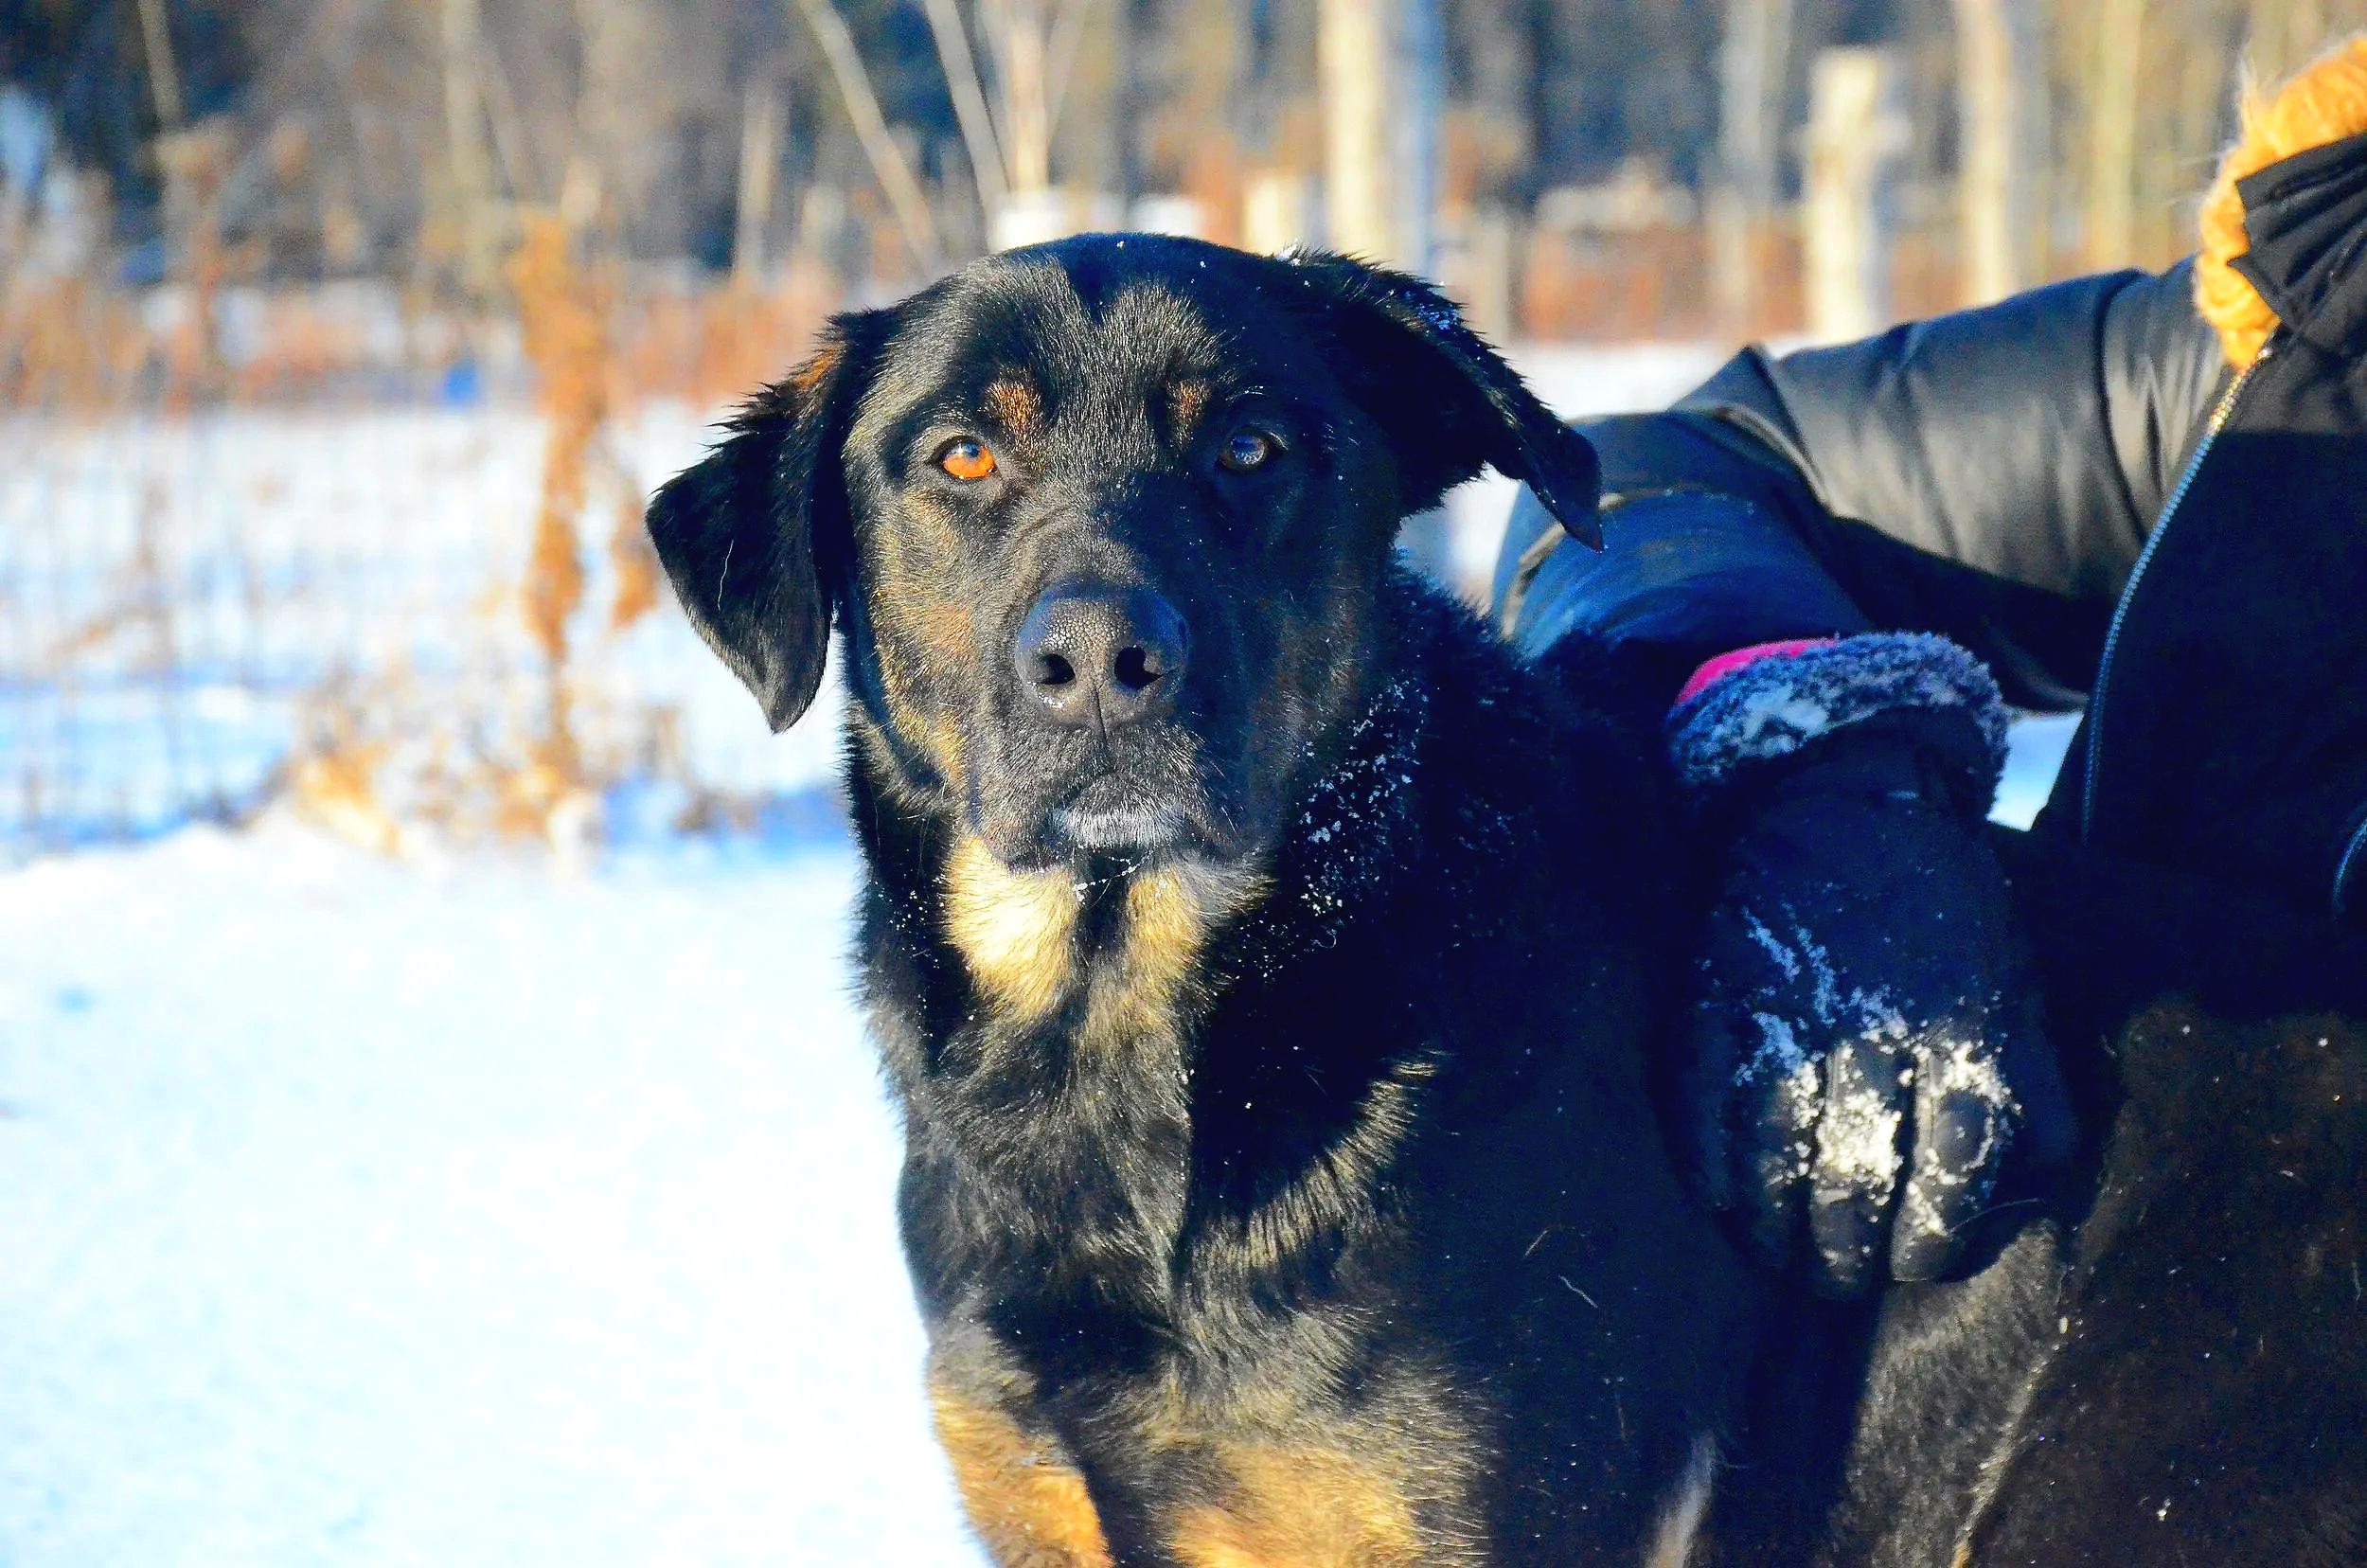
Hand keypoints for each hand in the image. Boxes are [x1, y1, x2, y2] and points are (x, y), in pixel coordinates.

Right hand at [1676, 715, 2072, 1295]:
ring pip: (1777, 1149)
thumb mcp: (2009, 978)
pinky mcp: (1716, 990)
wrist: (1841, 791)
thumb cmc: (1936, 901)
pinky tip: (1717, 1200)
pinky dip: (1706, 1158)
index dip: (1932, 1236)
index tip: (1913, 1269)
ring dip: (1774, 1222)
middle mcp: (1875, 1029)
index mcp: (1960, 1028)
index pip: (1952, 1166)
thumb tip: (2048, 1173)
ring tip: (1777, 1259)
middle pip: (1860, 1174)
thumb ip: (2031, 1075)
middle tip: (1836, 1283)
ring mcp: (1786, 1010)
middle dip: (1847, 1249)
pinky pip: (1703, 1097)